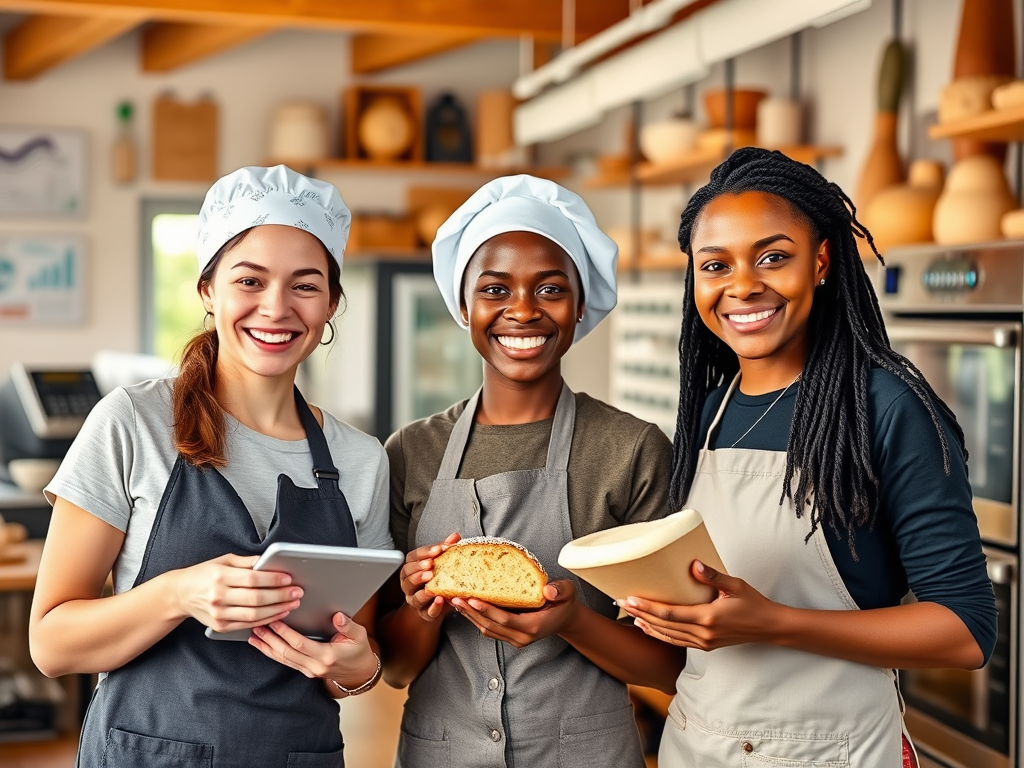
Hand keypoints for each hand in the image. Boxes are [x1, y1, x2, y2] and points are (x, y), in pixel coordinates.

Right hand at [169, 553, 301, 632]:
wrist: (180, 594)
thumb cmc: (204, 574)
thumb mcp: (223, 561)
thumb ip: (247, 562)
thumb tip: (268, 560)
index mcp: (220, 576)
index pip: (252, 579)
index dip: (273, 579)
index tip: (288, 578)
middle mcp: (218, 596)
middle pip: (256, 599)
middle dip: (280, 596)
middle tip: (297, 592)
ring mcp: (219, 614)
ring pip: (254, 615)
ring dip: (277, 610)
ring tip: (292, 603)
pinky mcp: (220, 626)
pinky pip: (247, 625)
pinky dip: (265, 620)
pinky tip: (278, 614)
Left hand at [249, 612, 377, 685]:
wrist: (360, 673)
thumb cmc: (359, 651)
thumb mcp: (359, 636)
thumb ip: (348, 626)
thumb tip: (338, 616)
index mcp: (327, 656)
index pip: (300, 644)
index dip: (285, 633)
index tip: (274, 621)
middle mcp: (315, 667)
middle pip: (286, 653)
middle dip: (270, 639)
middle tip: (258, 626)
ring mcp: (309, 671)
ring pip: (283, 659)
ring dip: (267, 647)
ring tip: (255, 636)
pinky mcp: (305, 671)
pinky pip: (286, 662)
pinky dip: (273, 653)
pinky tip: (264, 646)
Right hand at [400, 533, 459, 621]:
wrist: (440, 605)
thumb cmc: (439, 580)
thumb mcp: (442, 564)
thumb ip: (445, 550)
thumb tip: (455, 536)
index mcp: (412, 568)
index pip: (412, 557)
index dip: (424, 553)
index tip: (438, 549)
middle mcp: (409, 584)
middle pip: (407, 575)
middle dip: (419, 569)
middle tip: (431, 565)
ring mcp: (415, 600)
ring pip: (413, 594)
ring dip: (422, 589)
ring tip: (432, 584)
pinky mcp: (424, 614)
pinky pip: (426, 611)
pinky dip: (433, 606)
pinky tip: (440, 600)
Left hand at [451, 580, 578, 648]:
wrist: (564, 618)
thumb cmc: (564, 603)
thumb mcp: (568, 592)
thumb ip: (560, 590)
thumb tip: (548, 591)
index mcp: (534, 626)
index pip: (505, 619)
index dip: (487, 610)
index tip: (472, 599)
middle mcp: (522, 637)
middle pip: (491, 626)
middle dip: (471, 613)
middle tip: (455, 598)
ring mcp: (515, 640)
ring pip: (487, 629)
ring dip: (470, 616)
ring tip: (455, 601)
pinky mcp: (509, 637)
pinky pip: (490, 629)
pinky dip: (476, 619)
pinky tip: (466, 607)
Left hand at [618, 561, 779, 650]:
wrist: (769, 628)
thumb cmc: (753, 604)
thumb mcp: (735, 586)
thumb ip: (714, 576)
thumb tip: (695, 565)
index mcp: (708, 618)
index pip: (669, 614)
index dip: (647, 607)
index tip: (629, 599)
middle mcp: (703, 634)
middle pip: (663, 625)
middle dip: (640, 614)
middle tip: (620, 603)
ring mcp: (704, 643)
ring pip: (668, 636)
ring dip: (648, 625)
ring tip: (630, 616)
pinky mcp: (706, 646)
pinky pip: (677, 642)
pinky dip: (661, 635)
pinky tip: (650, 628)